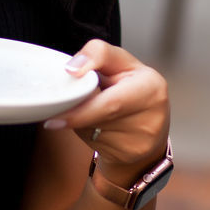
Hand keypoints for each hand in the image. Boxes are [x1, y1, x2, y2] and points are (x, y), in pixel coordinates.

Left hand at [43, 40, 169, 182]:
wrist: (149, 121)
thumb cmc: (132, 86)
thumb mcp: (120, 61)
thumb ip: (98, 54)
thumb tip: (73, 68)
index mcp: (151, 88)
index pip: (111, 103)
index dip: (82, 109)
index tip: (58, 113)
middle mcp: (151, 117)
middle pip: (99, 120)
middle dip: (75, 115)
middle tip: (57, 112)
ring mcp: (142, 142)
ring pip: (94, 133)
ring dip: (80, 123)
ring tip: (90, 109)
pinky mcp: (130, 156)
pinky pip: (96, 145)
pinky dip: (87, 134)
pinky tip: (96, 125)